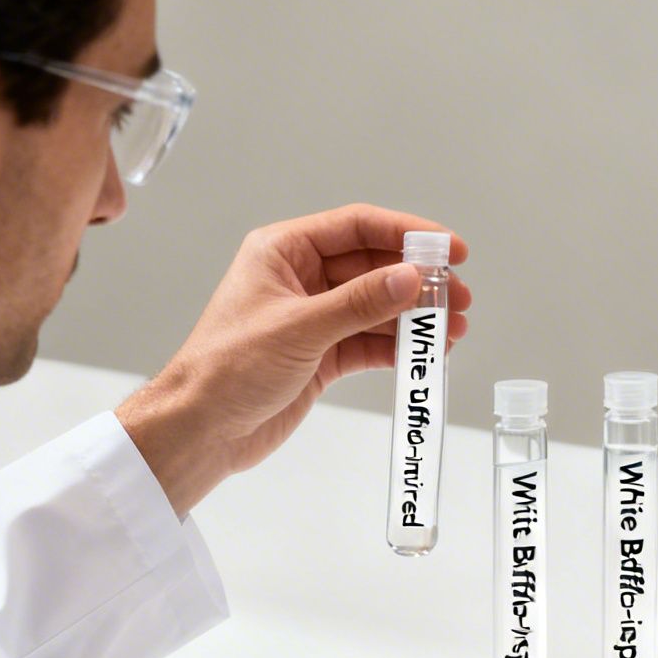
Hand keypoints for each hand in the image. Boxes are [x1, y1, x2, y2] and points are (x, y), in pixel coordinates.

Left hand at [116, 204, 471, 515]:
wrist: (201, 429)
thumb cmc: (226, 369)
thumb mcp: (300, 328)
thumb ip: (360, 302)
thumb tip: (409, 278)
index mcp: (283, 252)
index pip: (356, 228)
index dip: (406, 234)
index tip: (448, 248)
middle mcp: (299, 279)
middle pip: (372, 267)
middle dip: (417, 281)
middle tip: (456, 295)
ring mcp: (312, 318)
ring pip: (376, 307)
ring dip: (413, 317)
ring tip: (452, 327)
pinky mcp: (320, 355)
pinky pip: (369, 342)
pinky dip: (398, 346)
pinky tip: (427, 351)